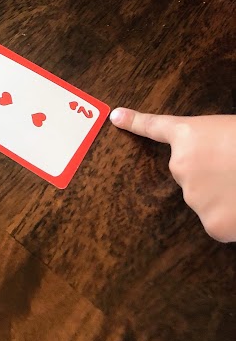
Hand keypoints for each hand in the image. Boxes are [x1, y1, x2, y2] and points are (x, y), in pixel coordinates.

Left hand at [110, 109, 235, 242]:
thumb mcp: (229, 133)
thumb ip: (210, 147)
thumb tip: (212, 165)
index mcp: (188, 135)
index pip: (155, 127)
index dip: (134, 121)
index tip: (115, 116)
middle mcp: (180, 165)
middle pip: (191, 176)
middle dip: (211, 176)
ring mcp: (193, 196)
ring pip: (206, 201)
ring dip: (223, 198)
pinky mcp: (212, 223)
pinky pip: (219, 224)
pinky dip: (232, 221)